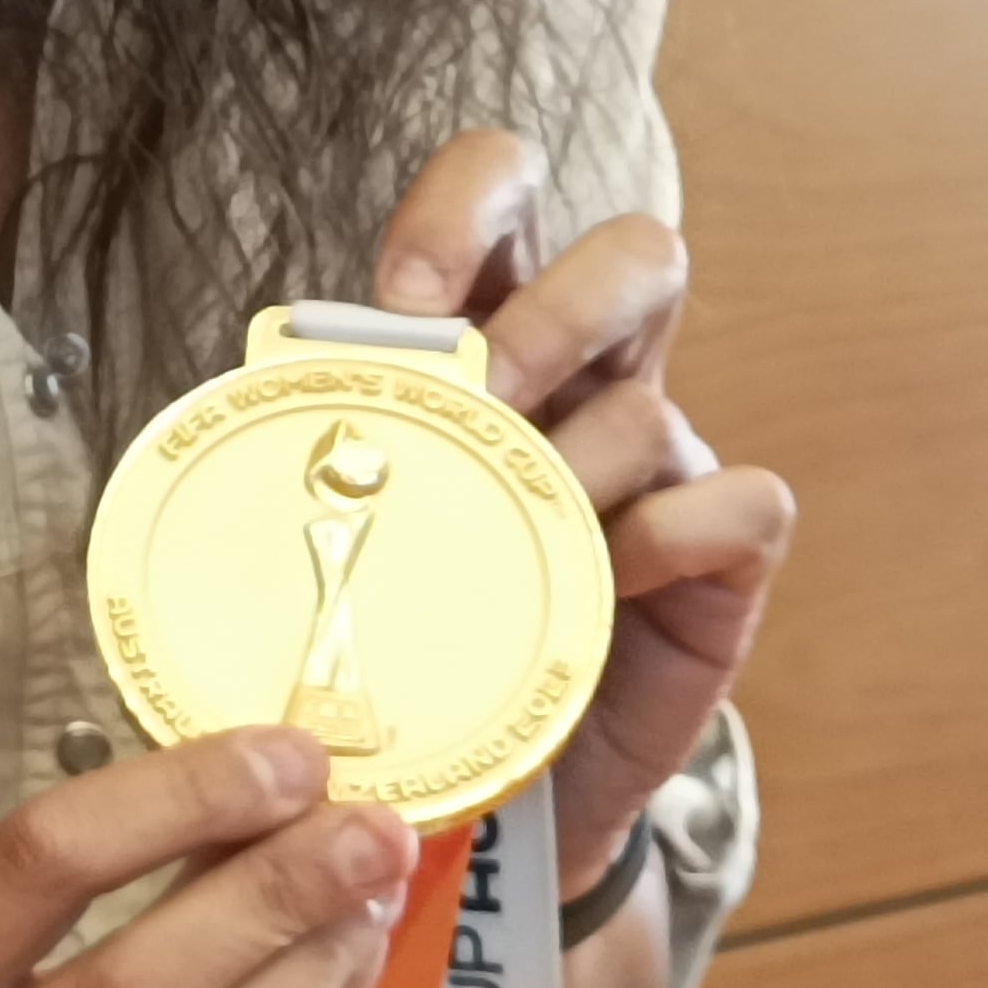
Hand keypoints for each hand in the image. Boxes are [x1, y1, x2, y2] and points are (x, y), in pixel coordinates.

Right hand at [0, 729, 414, 987]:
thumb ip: (104, 906)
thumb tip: (266, 790)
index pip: (29, 869)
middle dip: (265, 890)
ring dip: (306, 973)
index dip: (169, 800)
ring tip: (372, 899)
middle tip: (366, 827)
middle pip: (125, 981)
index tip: (282, 757)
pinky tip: (348, 982)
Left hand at [370, 130, 796, 893]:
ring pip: (659, 392)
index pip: (502, 200)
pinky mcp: (721, 560)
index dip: (465, 211)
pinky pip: (742, 502)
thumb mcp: (349, 519)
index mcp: (487, 335)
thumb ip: (326, 446)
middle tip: (484, 398)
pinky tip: (612, 574)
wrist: (486, 787)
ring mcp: (660, 466)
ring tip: (519, 522)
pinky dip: (678, 529)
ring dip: (579, 451)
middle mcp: (586, 380)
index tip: (403, 297)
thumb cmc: (407, 628)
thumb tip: (245, 405)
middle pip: (634, 257)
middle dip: (556, 313)